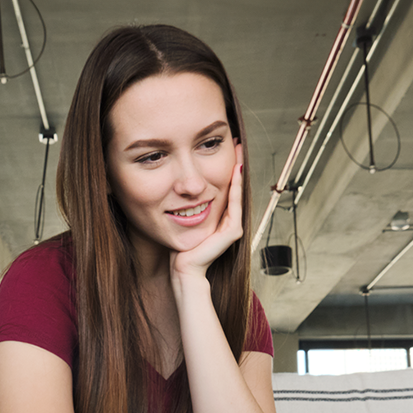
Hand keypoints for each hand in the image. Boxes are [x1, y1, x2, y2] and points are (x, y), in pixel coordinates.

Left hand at [170, 154, 244, 280]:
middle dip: (235, 165)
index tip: (224, 150)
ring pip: (236, 192)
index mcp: (218, 219)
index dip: (225, 170)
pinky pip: (234, 204)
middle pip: (233, 187)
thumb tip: (174, 191)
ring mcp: (233, 226)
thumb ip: (182, 207)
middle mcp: (228, 221)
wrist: (183, 269)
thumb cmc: (179, 250)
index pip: (224, 188)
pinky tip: (235, 171)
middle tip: (235, 143)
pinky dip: (235, 187)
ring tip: (238, 150)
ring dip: (237, 171)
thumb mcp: (180, 221)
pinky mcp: (233, 231)